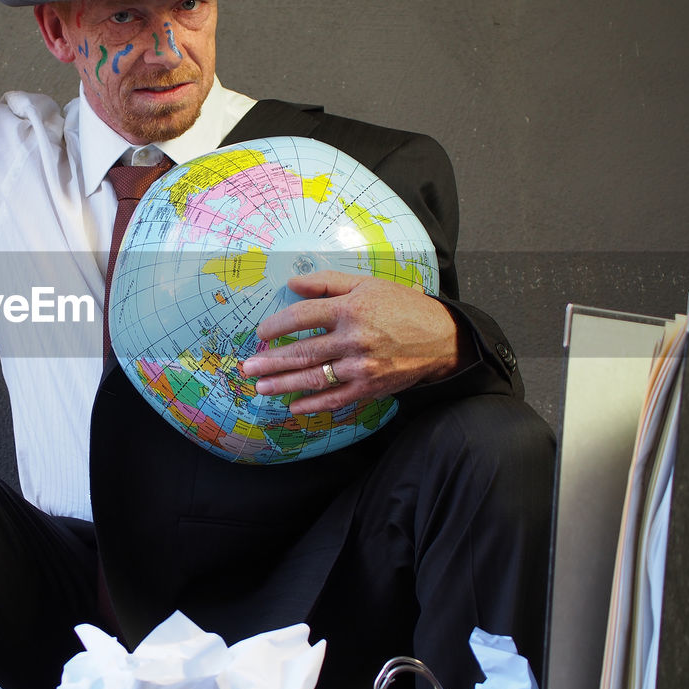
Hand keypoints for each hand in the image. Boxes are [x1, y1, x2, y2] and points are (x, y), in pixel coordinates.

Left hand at [239, 270, 463, 414]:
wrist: (441, 337)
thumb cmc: (401, 306)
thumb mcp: (366, 284)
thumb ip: (327, 282)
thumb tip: (292, 283)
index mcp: (350, 309)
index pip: (302, 317)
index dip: (277, 326)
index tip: (262, 334)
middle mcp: (354, 339)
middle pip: (302, 352)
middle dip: (270, 362)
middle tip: (247, 368)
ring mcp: (361, 367)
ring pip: (314, 378)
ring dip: (283, 384)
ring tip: (261, 387)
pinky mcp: (370, 388)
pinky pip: (335, 399)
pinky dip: (312, 405)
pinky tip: (293, 406)